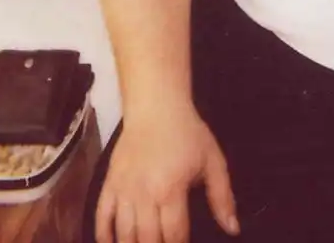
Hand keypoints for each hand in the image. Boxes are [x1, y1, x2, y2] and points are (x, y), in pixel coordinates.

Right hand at [95, 102, 239, 242]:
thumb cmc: (187, 132)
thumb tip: (232, 229)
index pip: (174, 236)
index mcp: (171, 190)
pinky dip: (104, 236)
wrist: (156, 105)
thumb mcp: (213, 161)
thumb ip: (222, 197)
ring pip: (124, 234)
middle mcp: (144, 194)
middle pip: (147, 240)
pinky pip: (102, 216)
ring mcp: (123, 189)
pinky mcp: (109, 182)